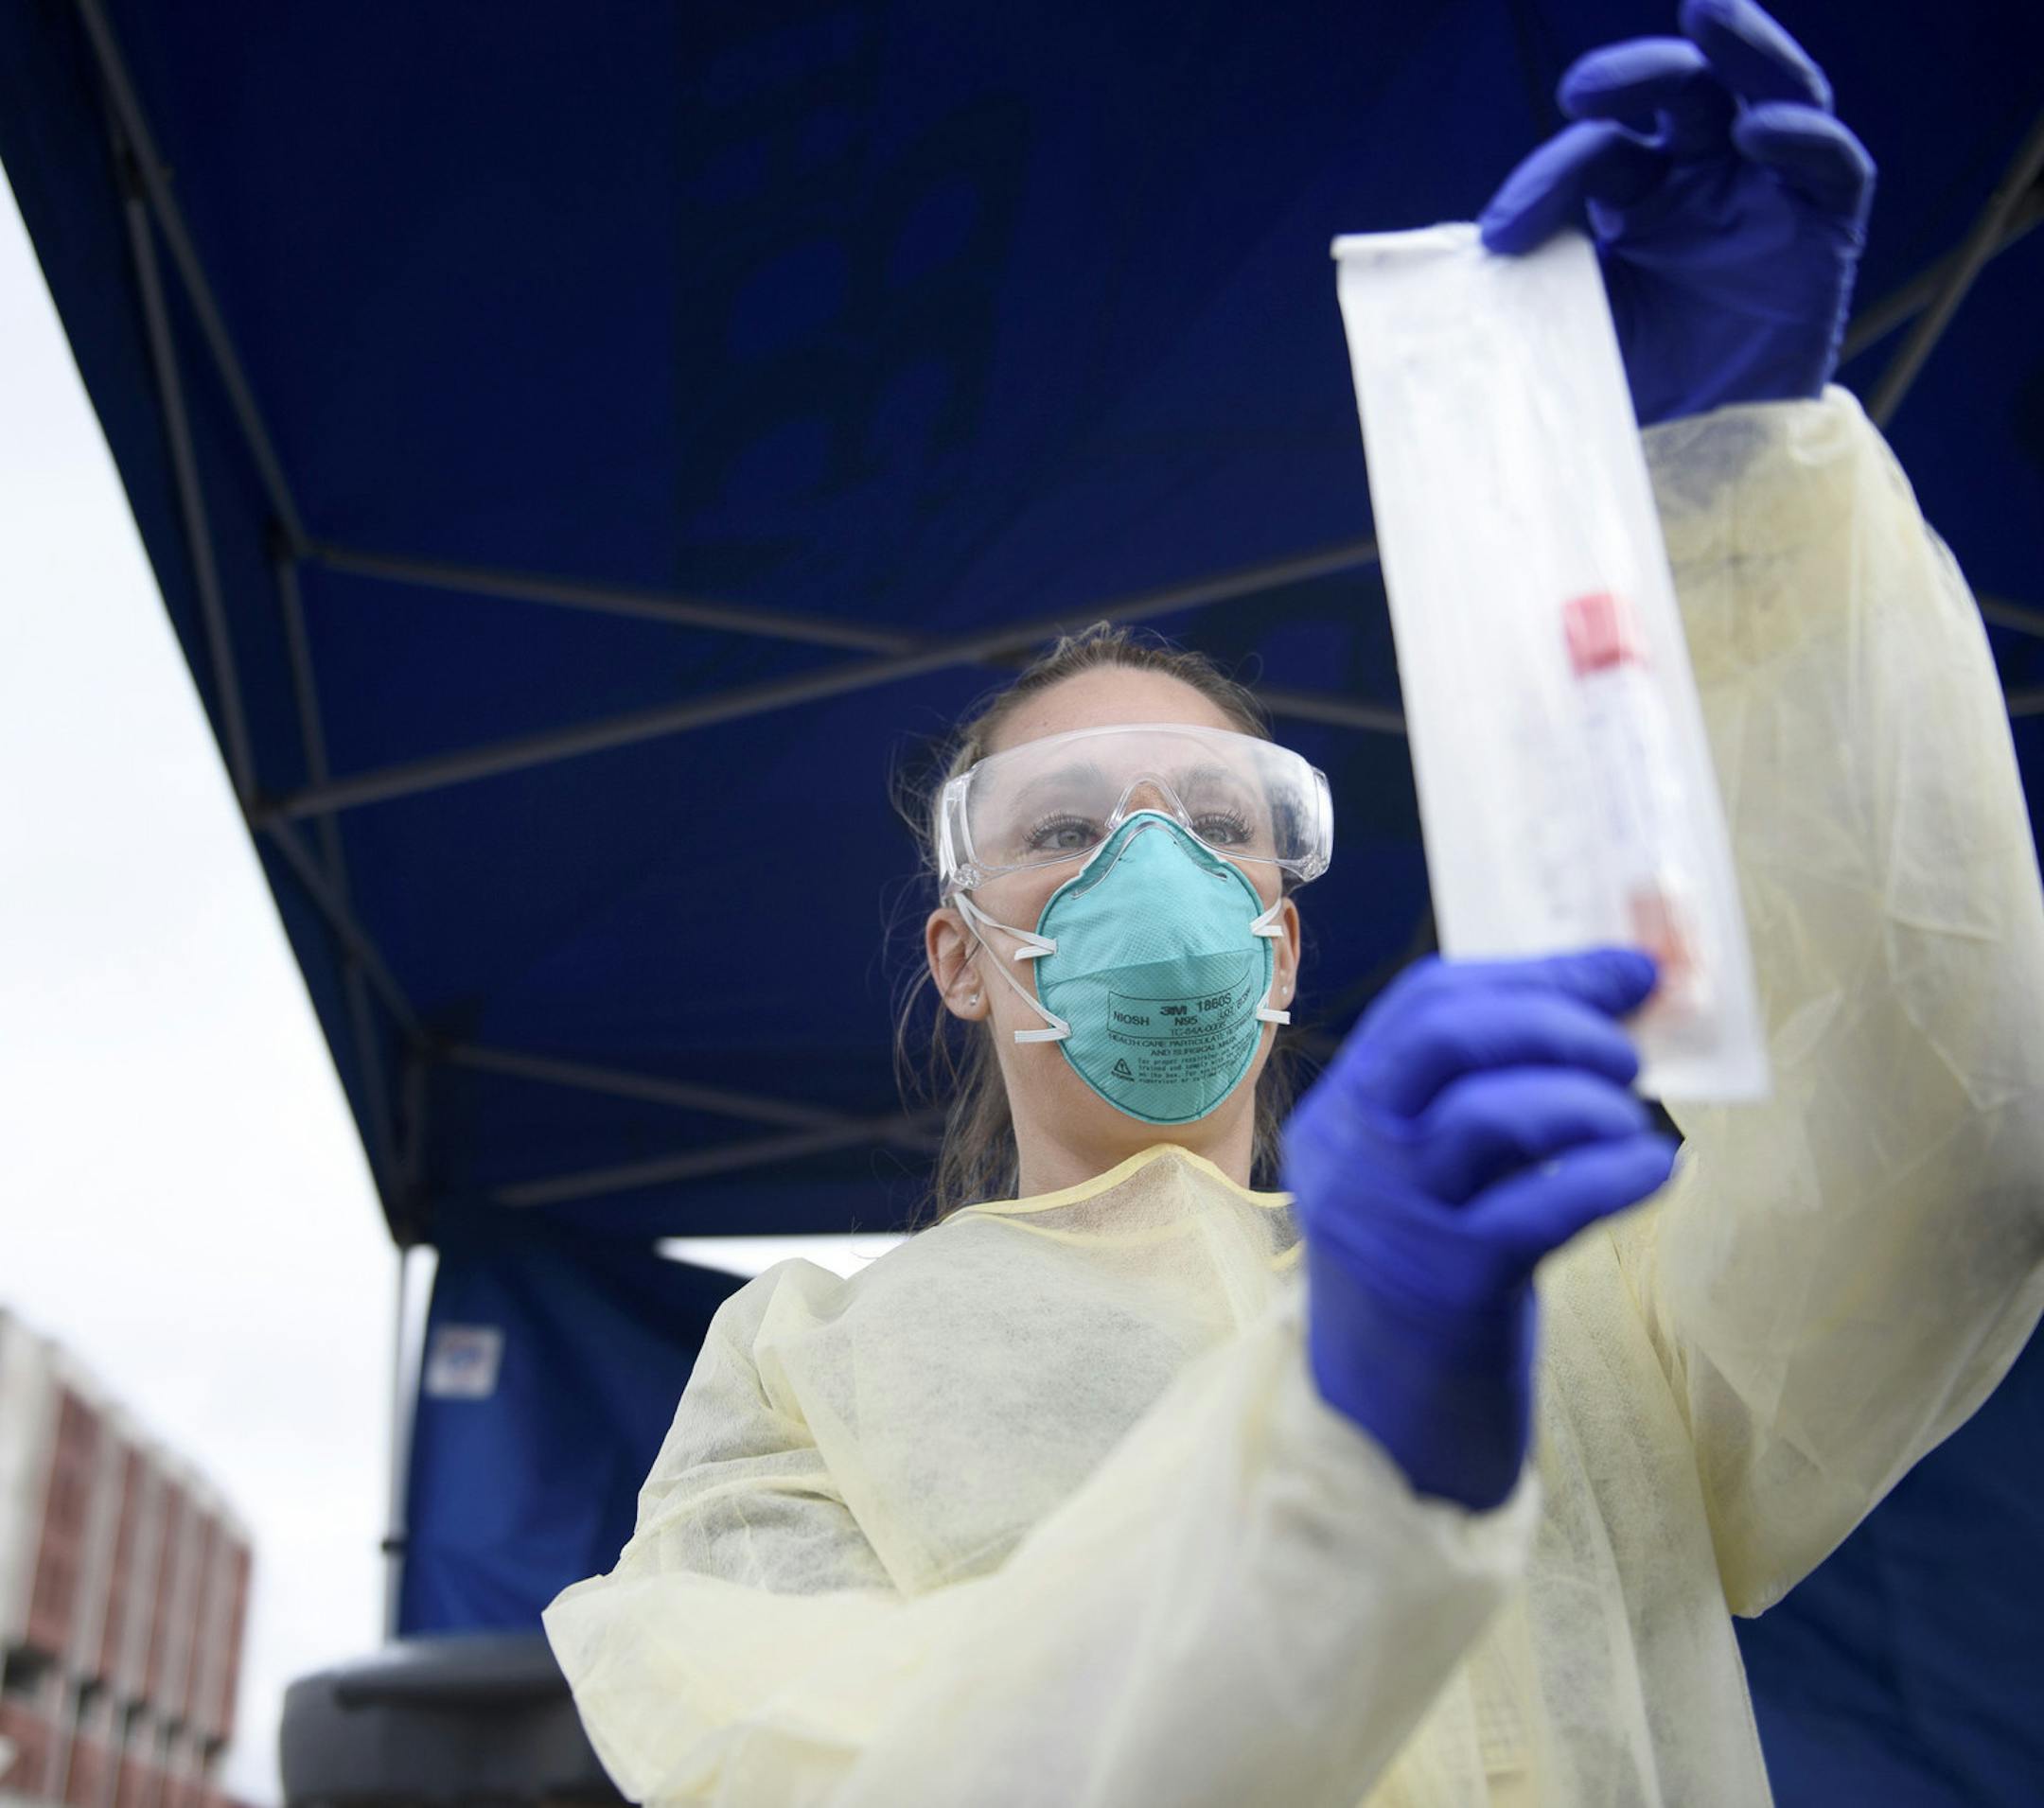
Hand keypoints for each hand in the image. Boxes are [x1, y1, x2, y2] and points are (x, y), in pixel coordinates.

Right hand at [1283, 950, 1675, 1508]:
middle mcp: (1352, 1153)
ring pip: (1491, 1113)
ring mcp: (1394, 1217)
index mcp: (1341, 1111)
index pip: (1426, 1002)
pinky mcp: (1449, 1284)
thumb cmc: (1429, 1278)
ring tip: (1633, 1122)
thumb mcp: (1424, 1176)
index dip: (1535, 974)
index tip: (1624, 972)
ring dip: (1587, 1100)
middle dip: (1555, 1019)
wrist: (1385, 1428)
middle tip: (1625, 1049)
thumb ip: (1483, 1096)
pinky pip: (1544, 1205)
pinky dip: (1614, 1175)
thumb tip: (1612, 1009)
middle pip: (1448, 1036)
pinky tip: (1656, 1173)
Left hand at [1478, 0, 1874, 426]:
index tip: (1501, 232)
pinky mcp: (1823, 232)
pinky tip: (1760, 129)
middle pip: (1682, 93)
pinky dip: (1800, 136)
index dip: (1550, 179)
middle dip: (1637, 75)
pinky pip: (1829, 165)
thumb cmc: (1626, 396)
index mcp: (1635, 198)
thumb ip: (1526, 285)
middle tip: (1584, 88)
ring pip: (1768, 94)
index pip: (1599, 153)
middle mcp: (1703, 181)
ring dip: (1742, 48)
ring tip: (1707, 12)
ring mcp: (1767, 198)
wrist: (1693, 471)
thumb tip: (1445, 266)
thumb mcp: (1564, 333)